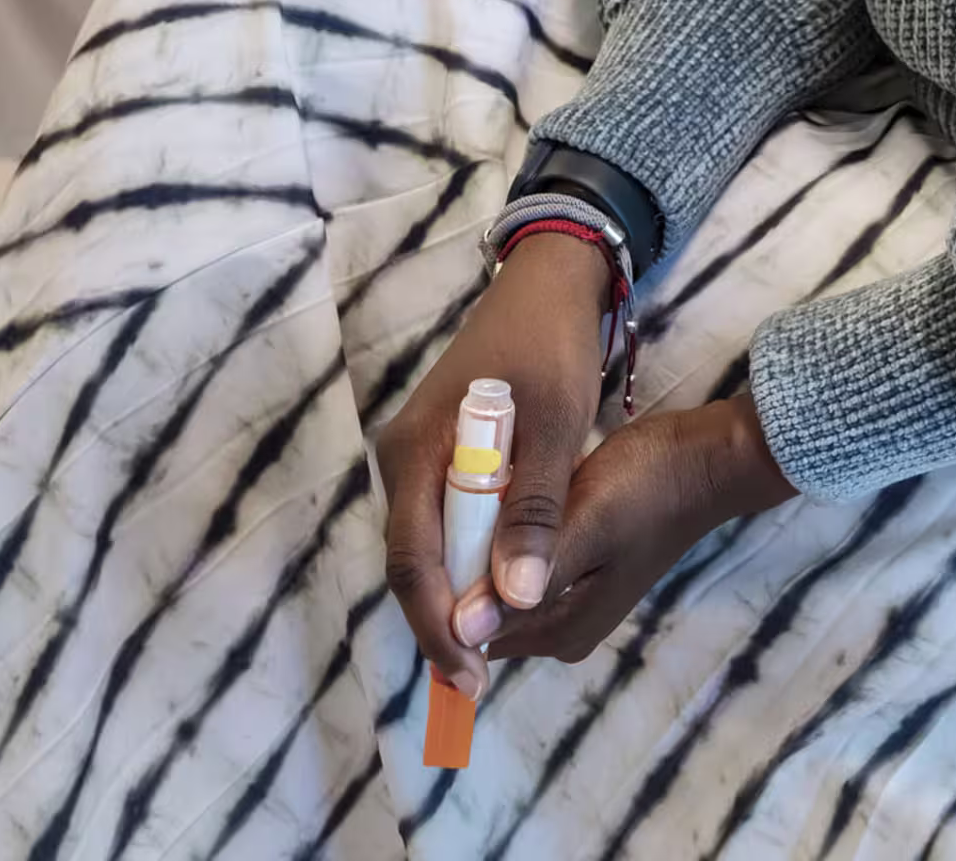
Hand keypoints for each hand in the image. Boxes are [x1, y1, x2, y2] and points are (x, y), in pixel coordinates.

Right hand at [380, 231, 610, 697]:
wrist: (549, 278)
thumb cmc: (552, 346)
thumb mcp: (554, 427)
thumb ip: (532, 511)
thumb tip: (514, 600)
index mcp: (416, 451)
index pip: (412, 561)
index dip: (438, 624)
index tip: (470, 676)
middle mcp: (402, 455)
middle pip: (412, 559)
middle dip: (443, 620)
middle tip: (480, 677)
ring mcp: (417, 451)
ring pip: (427, 542)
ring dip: (456, 592)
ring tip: (489, 646)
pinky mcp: (440, 449)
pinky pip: (443, 517)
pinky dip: (467, 555)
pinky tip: (496, 583)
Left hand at [461, 389, 792, 671]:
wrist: (703, 460)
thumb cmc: (646, 486)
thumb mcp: (586, 523)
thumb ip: (529, 574)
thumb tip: (460, 630)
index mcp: (559, 632)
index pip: (469, 634)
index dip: (440, 588)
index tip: (428, 527)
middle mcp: (559, 632)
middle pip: (481, 611)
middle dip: (459, 565)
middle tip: (446, 499)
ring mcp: (569, 602)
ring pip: (496, 584)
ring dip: (478, 549)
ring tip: (464, 492)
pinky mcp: (576, 570)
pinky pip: (517, 565)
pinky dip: (502, 538)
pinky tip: (495, 497)